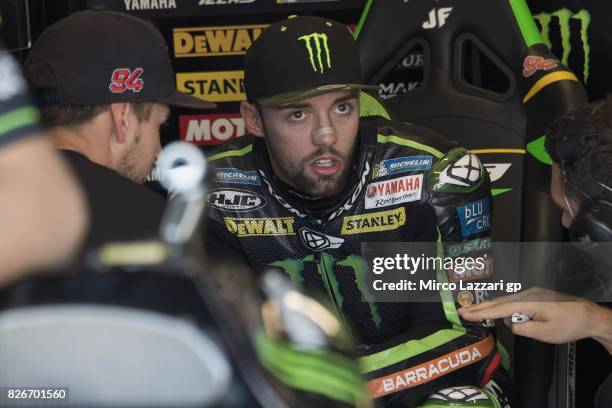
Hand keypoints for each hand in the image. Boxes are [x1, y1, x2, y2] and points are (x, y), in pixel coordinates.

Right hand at [458, 287, 599, 345]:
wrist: (589, 316)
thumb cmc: (570, 325)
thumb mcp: (545, 333)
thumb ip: (523, 329)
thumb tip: (509, 324)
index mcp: (529, 302)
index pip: (499, 309)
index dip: (481, 313)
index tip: (466, 314)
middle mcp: (528, 294)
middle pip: (498, 302)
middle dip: (479, 307)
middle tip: (461, 311)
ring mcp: (531, 294)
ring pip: (505, 301)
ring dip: (491, 308)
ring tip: (473, 312)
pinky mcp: (535, 296)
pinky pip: (514, 302)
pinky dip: (502, 307)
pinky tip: (497, 312)